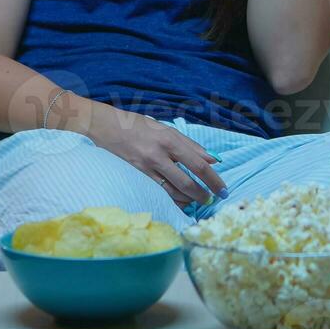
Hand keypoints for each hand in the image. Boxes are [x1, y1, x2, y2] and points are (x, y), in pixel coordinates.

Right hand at [83, 100, 227, 208]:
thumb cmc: (139, 125)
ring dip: (189, 199)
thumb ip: (190, 145)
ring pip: (173, 190)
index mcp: (170, 139)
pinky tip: (181, 203)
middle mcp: (160, 153)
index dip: (214, 179)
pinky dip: (173, 200)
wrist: (106, 125)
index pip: (199, 164)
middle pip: (188, 181)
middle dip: (203, 194)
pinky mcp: (136, 174)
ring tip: (197, 201)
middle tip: (212, 201)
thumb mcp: (166, 129)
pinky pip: (159, 192)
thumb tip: (213, 159)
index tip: (223, 189)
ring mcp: (147, 166)